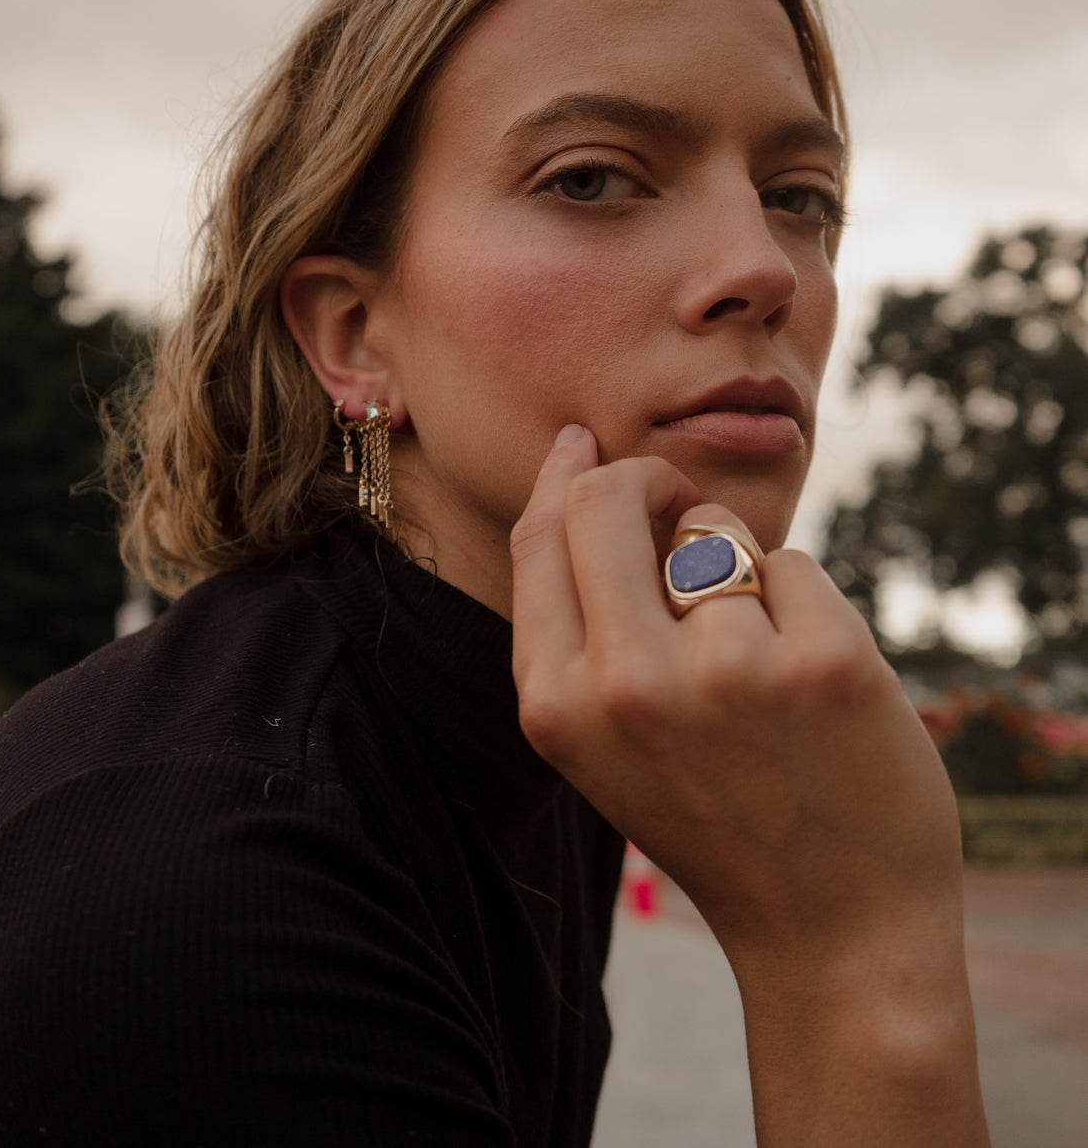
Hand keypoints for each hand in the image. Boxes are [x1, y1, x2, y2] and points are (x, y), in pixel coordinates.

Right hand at [511, 425, 989, 1144]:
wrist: (832, 928)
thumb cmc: (710, 814)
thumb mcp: (602, 740)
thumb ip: (579, 622)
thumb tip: (582, 468)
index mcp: (557, 706)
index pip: (540, 536)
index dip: (563, 475)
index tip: (584, 446)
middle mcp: (629, 684)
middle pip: (612, 498)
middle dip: (648, 479)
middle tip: (681, 505)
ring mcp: (730, 672)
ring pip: (717, 530)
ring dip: (737, 571)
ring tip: (757, 662)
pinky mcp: (825, 661)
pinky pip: (795, 566)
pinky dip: (805, 607)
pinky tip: (812, 685)